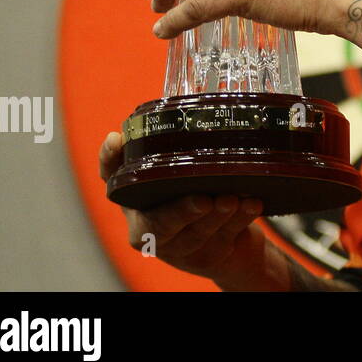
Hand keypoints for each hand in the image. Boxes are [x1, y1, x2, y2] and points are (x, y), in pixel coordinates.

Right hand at [98, 130, 282, 289]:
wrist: (226, 242)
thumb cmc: (199, 192)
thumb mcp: (185, 169)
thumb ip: (179, 145)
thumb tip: (193, 106)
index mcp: (135, 198)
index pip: (111, 176)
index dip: (110, 159)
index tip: (116, 139)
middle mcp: (148, 225)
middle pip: (157, 223)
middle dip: (181, 212)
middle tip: (203, 199)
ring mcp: (178, 247)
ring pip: (197, 233)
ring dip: (218, 215)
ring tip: (232, 200)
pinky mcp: (207, 256)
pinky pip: (224, 237)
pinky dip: (240, 220)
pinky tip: (251, 205)